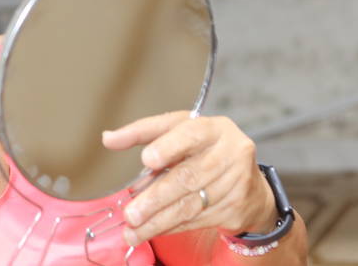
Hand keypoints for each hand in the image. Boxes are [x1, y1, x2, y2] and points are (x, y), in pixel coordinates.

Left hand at [103, 112, 277, 248]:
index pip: (190, 134)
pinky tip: (152, 231)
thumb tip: (108, 139)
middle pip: (188, 176)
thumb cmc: (204, 150)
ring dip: (158, 221)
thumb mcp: (178, 133)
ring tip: (133, 230)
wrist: (249, 182)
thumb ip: (144, 133)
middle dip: (155, 198)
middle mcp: (229, 153)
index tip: (147, 160)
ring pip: (190, 204)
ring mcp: (236, 183)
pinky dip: (171, 227)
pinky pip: (197, 220)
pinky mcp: (235, 208)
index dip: (168, 146)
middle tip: (131, 214)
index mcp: (213, 128)